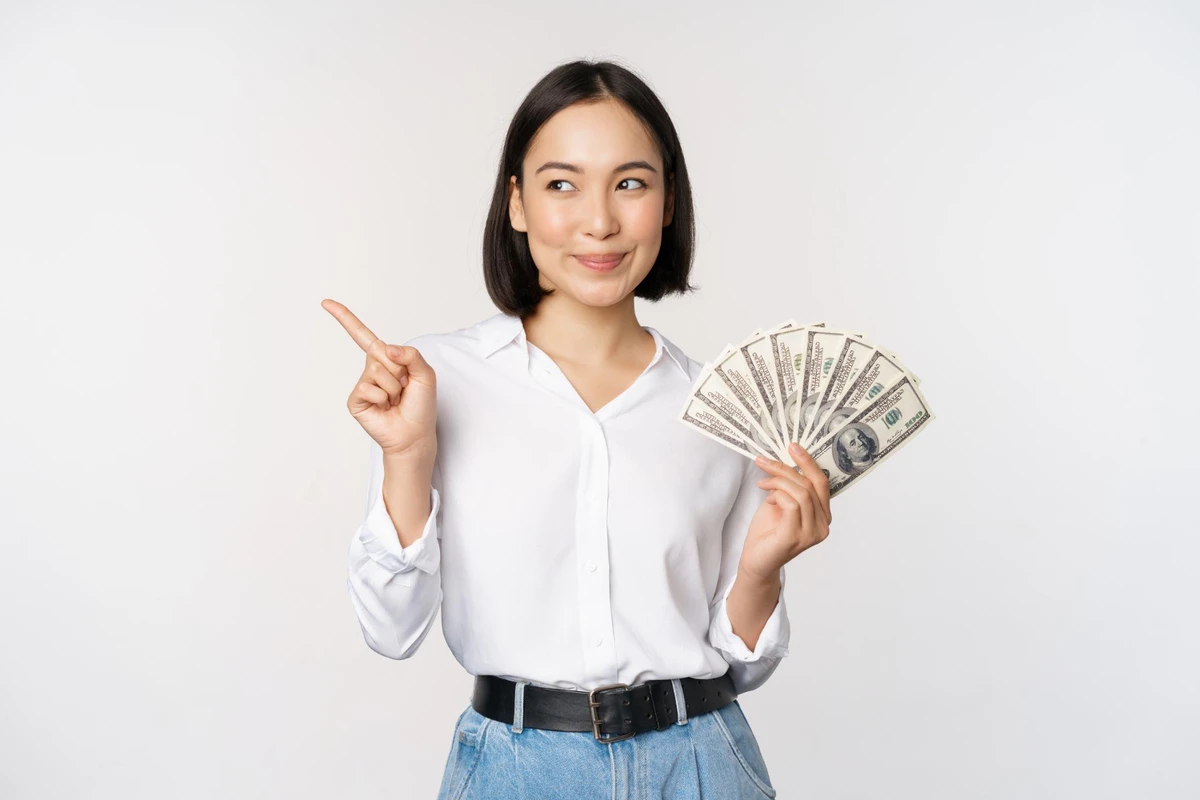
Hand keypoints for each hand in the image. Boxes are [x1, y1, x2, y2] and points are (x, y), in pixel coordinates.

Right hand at [322, 299, 437, 459]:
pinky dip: (382, 397)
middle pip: (380, 351)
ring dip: (394, 386)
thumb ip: (411, 355)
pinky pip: (368, 387)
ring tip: (396, 400)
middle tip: (404, 388)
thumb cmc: (420, 406)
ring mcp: (363, 384)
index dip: (345, 318)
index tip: (326, 303)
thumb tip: (385, 348)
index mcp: (387, 360)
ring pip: (377, 370)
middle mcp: (372, 369)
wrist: (414, 435)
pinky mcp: (355, 400)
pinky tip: (384, 408)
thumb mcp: (426, 374)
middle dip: (399, 370)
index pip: (363, 335)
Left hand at [739, 442, 832, 580]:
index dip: (808, 463)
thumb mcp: (781, 502)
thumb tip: (787, 463)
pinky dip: (777, 495)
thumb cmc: (768, 532)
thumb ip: (790, 487)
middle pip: (811, 485)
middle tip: (766, 461)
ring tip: (762, 482)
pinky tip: (767, 496)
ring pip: (801, 493)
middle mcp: (822, 525)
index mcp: (822, 515)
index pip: (822, 483)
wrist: (756, 561)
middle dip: (787, 468)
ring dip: (778, 481)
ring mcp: (811, 533)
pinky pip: (791, 504)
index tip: (792, 447)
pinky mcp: (796, 537)